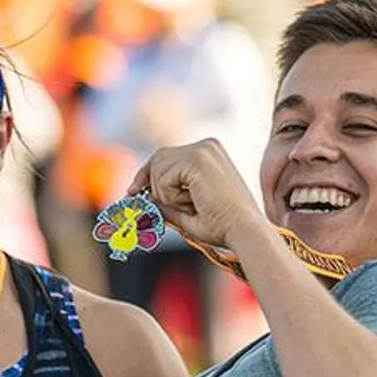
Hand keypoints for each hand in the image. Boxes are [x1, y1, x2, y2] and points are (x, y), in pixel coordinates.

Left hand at [124, 139, 263, 251]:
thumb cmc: (223, 226)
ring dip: (166, 194)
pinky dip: (171, 196)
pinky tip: (192, 202)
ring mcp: (202, 150)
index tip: (132, 190)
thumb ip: (165, 201)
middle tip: (147, 202)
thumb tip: (142, 198)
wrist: (244, 230)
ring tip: (191, 205)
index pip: (166, 156)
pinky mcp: (197, 160)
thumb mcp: (186, 210)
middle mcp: (207, 145)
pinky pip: (163, 178)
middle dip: (148, 182)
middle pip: (158, 157)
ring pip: (158, 169)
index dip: (147, 173)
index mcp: (209, 152)